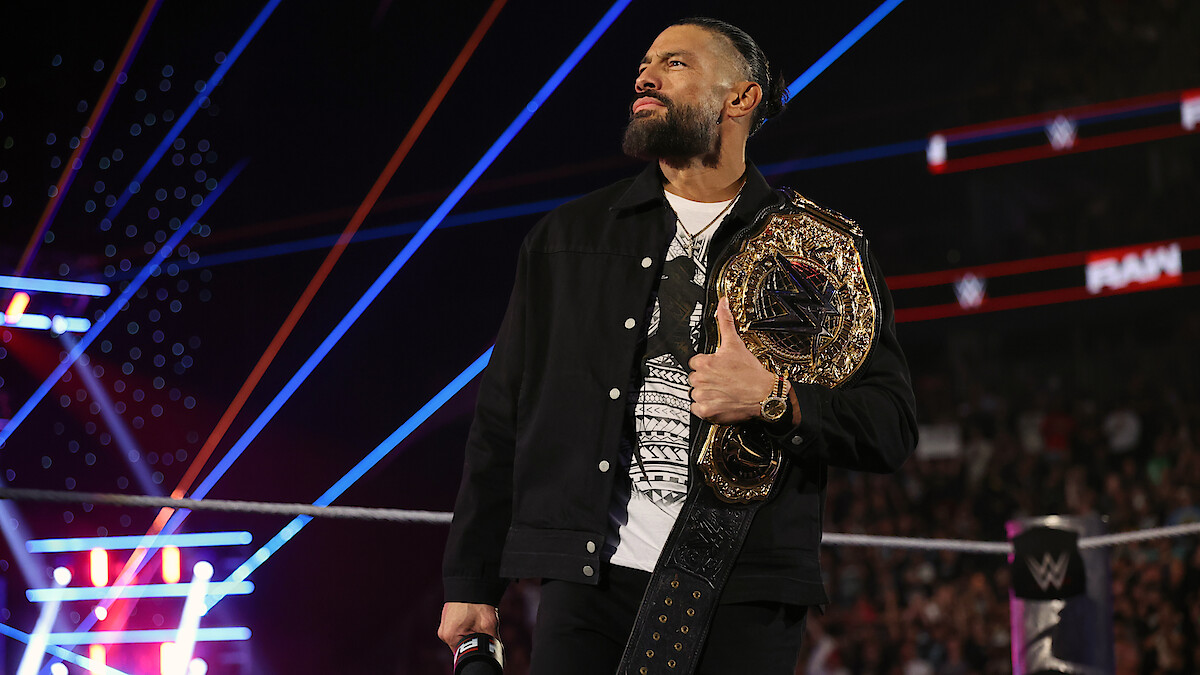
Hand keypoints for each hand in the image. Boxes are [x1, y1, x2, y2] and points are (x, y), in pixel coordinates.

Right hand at [438, 602, 498, 649]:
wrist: (471, 582)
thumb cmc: (478, 602)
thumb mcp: (488, 624)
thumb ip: (492, 642)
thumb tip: (498, 653)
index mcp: (450, 636)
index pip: (464, 654)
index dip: (476, 650)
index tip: (484, 641)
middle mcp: (444, 633)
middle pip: (462, 646)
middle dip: (474, 640)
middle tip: (482, 628)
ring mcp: (444, 625)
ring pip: (461, 637)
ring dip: (471, 633)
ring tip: (477, 620)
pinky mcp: (447, 619)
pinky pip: (459, 629)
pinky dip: (467, 626)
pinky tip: (473, 617)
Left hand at [688, 296, 775, 423]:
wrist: (765, 396)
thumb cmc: (751, 372)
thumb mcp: (736, 344)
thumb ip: (725, 322)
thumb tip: (723, 302)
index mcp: (704, 363)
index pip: (696, 363)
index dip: (708, 365)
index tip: (719, 369)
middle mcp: (700, 380)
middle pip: (695, 378)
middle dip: (706, 379)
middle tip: (723, 380)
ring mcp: (703, 396)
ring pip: (696, 393)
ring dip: (706, 393)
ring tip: (723, 391)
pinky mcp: (706, 411)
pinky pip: (697, 409)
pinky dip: (706, 407)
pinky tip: (720, 401)